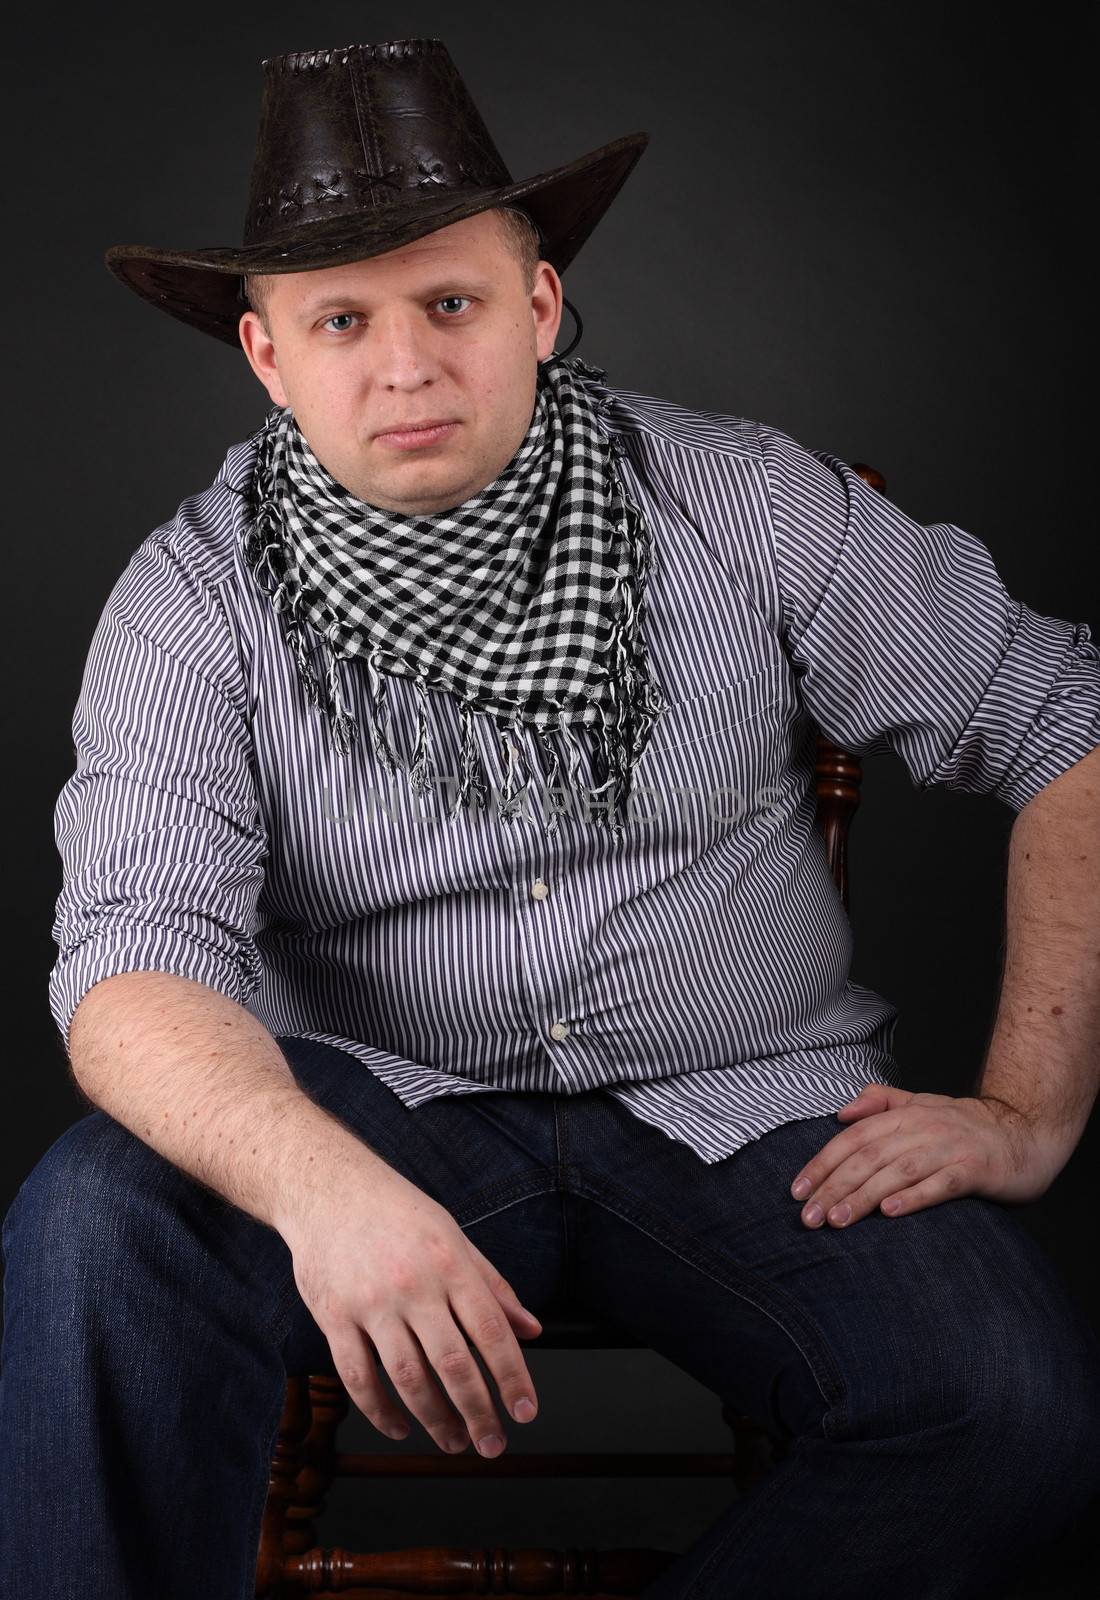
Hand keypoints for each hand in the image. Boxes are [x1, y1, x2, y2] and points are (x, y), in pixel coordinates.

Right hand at [280, 1161, 542, 1457]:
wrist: (328, 1190)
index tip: (525, 1411)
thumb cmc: (398, 1214)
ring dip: (434, 1419)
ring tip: (453, 1441)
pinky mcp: (334, 1316)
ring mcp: (370, 1303)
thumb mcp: (454, 1237)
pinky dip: (379, 1412)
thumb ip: (493, 1286)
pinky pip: (357, 1377)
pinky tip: (400, 1427)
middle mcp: (413, 1284)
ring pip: (407, 1378)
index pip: (490, 1329)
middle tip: (491, 1443)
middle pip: (453, 1362)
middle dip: (477, 1411)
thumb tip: (532, 1329)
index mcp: (450, 1262)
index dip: (512, 1375)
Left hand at [788, 1084, 1061, 1229]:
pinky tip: (890, 1213)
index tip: (796, 1191)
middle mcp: (922, 1128)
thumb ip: (881, 1103)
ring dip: (863, 1197)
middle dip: (833, 1187)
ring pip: (896, 1171)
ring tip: (837, 1220)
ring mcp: (949, 1148)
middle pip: (867, 1157)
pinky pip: (940, 1184)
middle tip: (807, 1218)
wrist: (1026, 1133)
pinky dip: (913, 1197)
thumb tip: (841, 1112)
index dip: (822, 1164)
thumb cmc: (967, 1126)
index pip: (852, 1139)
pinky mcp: (974, 1170)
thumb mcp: (921, 1105)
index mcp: (904, 1115)